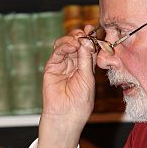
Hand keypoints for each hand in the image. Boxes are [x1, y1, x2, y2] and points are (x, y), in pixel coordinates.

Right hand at [36, 26, 97, 147]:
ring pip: (66, 44)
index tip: (94, 30)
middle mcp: (74, 64)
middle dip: (82, 35)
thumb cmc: (80, 103)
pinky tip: (72, 46)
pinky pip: (57, 51)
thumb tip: (86, 41)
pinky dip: (64, 45)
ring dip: (73, 38)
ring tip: (79, 40)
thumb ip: (86, 60)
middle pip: (77, 43)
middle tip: (87, 33)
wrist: (66, 117)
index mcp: (86, 67)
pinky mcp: (52, 67)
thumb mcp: (88, 79)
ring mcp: (62, 64)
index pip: (89, 48)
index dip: (91, 38)